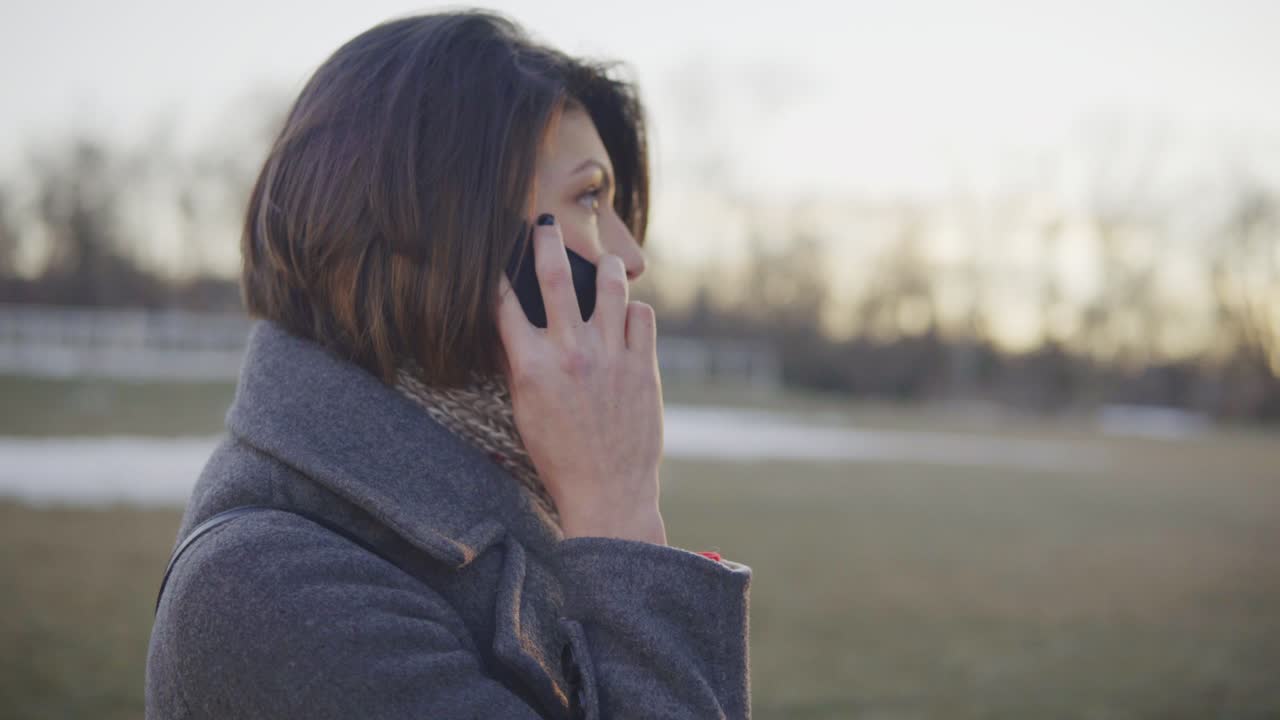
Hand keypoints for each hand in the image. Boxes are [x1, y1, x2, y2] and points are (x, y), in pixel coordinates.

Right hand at [495, 216, 666, 544]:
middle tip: (546, 223)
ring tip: (605, 263)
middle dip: (547, 241)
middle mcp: (572, 352)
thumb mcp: (525, 411)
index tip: (494, 254)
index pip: (504, 303)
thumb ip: (518, 365)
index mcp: (533, 365)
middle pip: (555, 275)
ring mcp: (612, 356)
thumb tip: (509, 331)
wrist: (608, 493)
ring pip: (611, 286)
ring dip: (606, 268)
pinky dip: (635, 312)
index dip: (495, 274)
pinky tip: (629, 318)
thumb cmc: (559, 457)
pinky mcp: (645, 366)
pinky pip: (643, 317)